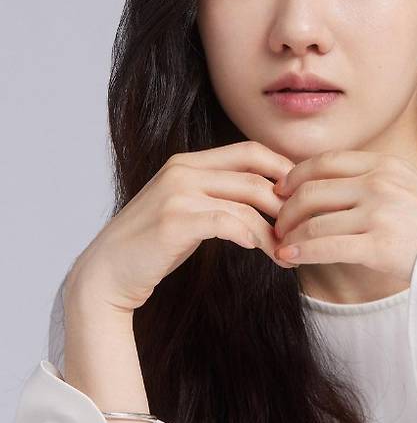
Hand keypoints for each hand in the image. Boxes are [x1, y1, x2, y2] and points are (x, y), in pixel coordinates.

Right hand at [65, 141, 298, 312]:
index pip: (250, 150)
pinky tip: (258, 250)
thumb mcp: (188, 208)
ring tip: (284, 252)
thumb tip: (267, 195)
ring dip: (272, 231)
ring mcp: (177, 193)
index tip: (300, 197)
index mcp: (189, 161)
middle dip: (285, 204)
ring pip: (246, 203)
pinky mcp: (174, 221)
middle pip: (255, 176)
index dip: (283, 170)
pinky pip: (226, 222)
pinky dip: (249, 236)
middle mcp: (183, 170)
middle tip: (301, 229)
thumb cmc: (154, 244)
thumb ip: (219, 195)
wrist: (108, 272)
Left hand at [272, 150, 416, 284]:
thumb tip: (322, 181)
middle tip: (278, 223)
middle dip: (286, 209)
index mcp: (383, 164)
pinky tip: (289, 257)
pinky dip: (301, 252)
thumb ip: (369, 177)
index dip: (295, 176)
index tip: (281, 190)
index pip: (324, 162)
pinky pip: (326, 246)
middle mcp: (379, 184)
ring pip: (314, 221)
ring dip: (290, 235)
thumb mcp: (405, 184)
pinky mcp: (378, 245)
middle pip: (312, 190)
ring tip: (283, 244)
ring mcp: (379, 213)